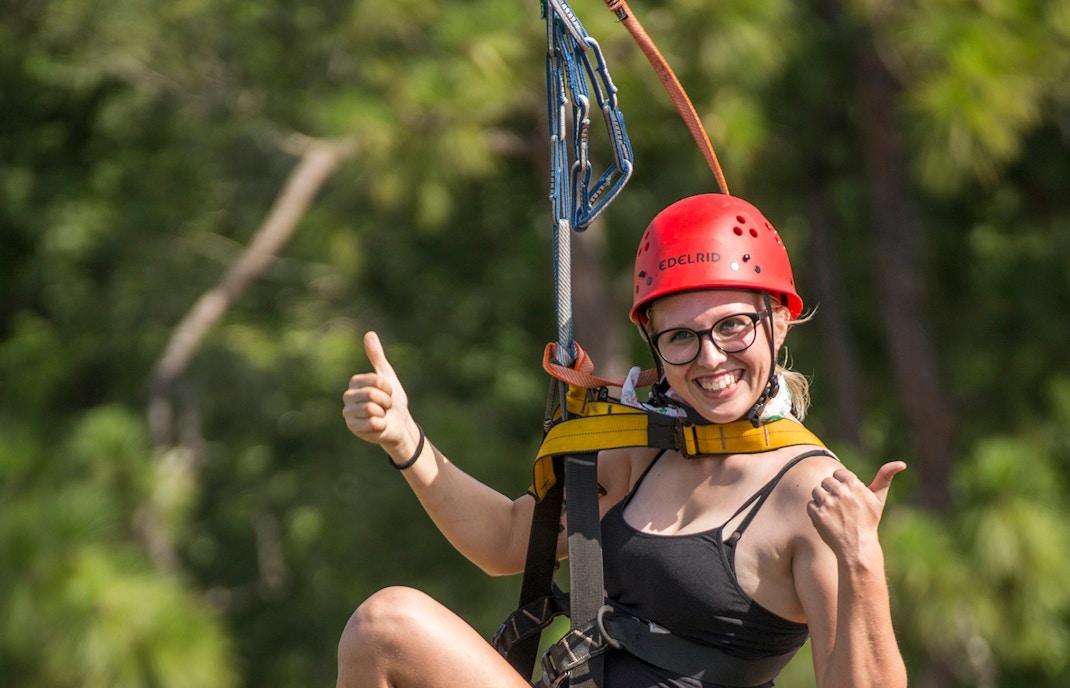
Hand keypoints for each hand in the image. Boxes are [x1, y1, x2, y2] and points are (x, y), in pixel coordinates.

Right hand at [342, 332, 420, 458]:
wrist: (399, 425)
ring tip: (382, 415)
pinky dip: (380, 425)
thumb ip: (377, 357)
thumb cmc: (393, 401)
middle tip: (386, 406)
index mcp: (355, 382)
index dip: (387, 387)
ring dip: (383, 413)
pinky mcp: (353, 427)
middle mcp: (348, 396)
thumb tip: (369, 333)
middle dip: (385, 401)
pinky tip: (378, 426)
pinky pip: (372, 422)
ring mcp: (349, 413)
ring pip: (370, 408)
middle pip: (371, 394)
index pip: (374, 380)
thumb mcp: (387, 376)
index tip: (388, 392)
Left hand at [806, 461, 905, 558]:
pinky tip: (827, 520)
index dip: (842, 484)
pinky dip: (816, 512)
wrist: (858, 546)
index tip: (848, 496)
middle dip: (832, 491)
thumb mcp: (879, 499)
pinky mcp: (817, 514)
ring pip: (816, 491)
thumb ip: (885, 477)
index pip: (838, 473)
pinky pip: (810, 505)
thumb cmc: (869, 521)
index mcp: (853, 483)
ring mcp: (827, 503)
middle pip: (826, 481)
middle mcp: (839, 491)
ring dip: (822, 501)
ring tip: (834, 513)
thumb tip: (901, 463)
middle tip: (842, 507)